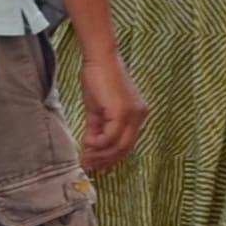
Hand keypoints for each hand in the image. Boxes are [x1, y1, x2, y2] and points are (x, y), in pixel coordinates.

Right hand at [74, 43, 148, 173]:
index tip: (98, 166)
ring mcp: (133, 114)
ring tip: (86, 157)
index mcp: (137, 115)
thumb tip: (90, 148)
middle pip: (124, 148)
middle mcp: (139, 116)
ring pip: (119, 145)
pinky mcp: (122, 112)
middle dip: (105, 159)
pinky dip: (98, 143)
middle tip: (89, 165)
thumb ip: (96, 130)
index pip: (127, 143)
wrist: (98, 59)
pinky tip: (88, 144)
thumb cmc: (98, 79)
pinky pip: (111, 136)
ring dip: (100, 154)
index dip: (112, 157)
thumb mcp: (97, 109)